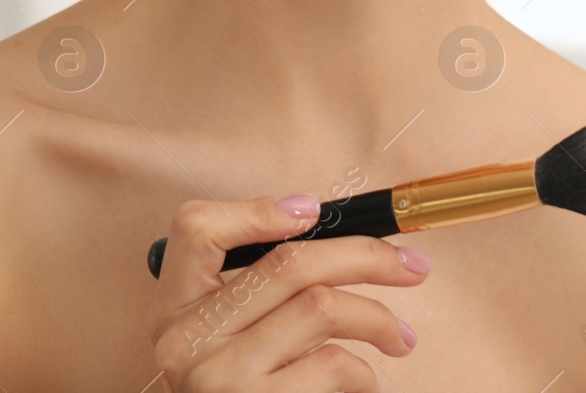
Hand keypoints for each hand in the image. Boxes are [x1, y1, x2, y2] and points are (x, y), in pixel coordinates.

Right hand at [150, 194, 425, 390]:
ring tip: (398, 338)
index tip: (312, 211)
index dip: (256, 210)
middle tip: (412, 266)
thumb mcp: (226, 339)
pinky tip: (362, 382)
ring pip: (322, 307)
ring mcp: (219, 378)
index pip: (195, 229)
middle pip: (288, 263)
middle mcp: (187, 340)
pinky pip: (334, 365)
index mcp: (174, 308)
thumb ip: (257, 290)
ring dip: (377, 319)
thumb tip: (339, 235)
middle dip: (365, 255)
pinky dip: (364, 372)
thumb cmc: (244, 391)